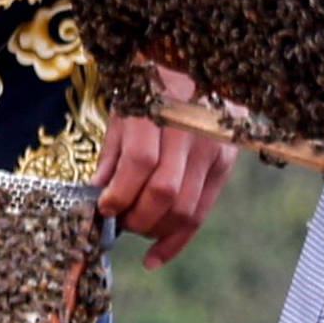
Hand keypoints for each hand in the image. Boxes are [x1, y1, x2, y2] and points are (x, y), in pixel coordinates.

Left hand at [97, 64, 230, 263]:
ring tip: (134, 228)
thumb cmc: (152, 86)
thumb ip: (113, 154)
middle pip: (165, 192)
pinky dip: (177, 240)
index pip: (141, 164)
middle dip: (135, 217)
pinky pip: (202, 213)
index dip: (119, 193)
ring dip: (154, 230)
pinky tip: (155, 256)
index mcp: (160, 111)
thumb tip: (98, 194)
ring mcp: (214, 151)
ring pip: (186, 209)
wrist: (201, 66)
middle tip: (117, 221)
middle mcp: (192, 133)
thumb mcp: (123, 109)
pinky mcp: (226, 166)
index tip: (103, 207)